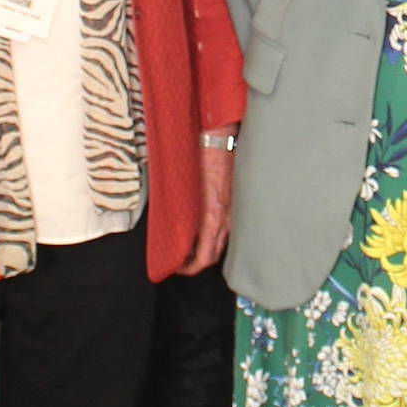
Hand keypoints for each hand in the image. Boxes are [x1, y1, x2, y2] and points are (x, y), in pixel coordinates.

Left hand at [187, 134, 236, 272]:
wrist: (218, 139)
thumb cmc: (199, 160)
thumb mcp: (185, 190)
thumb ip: (182, 215)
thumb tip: (173, 235)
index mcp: (213, 218)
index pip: (205, 258)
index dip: (189, 268)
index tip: (176, 268)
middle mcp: (226, 218)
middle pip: (214, 255)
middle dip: (196, 263)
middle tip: (179, 261)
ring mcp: (232, 211)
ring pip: (220, 242)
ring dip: (205, 250)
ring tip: (187, 246)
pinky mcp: (233, 202)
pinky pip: (224, 228)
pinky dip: (211, 236)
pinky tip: (199, 229)